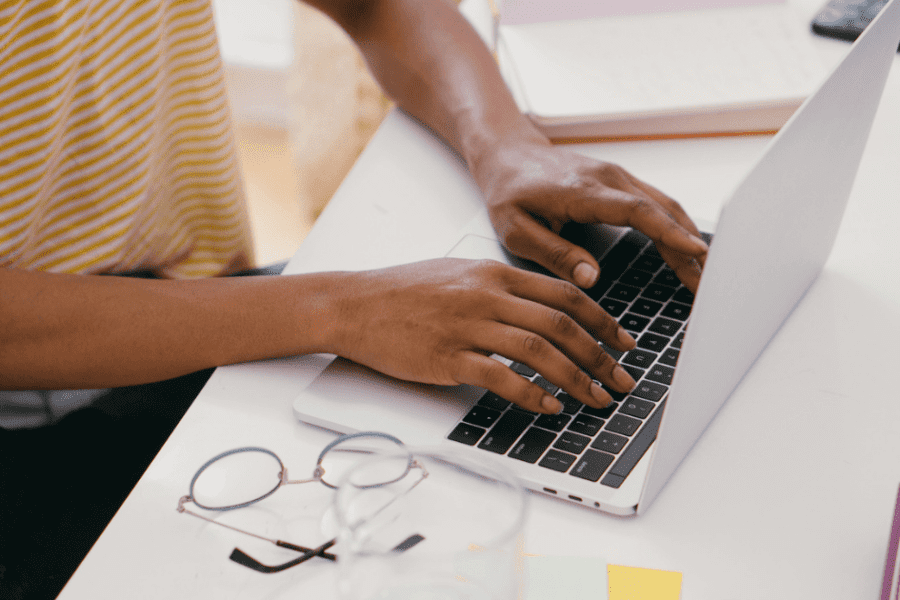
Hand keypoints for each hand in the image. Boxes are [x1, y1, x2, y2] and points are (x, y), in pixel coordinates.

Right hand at [328, 258, 637, 413]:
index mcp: (495, 273)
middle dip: (601, 356)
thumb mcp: (460, 274)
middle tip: (622, 380)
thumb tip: (545, 310)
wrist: (355, 305)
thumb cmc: (405, 292)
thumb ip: (503, 288)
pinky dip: (531, 394)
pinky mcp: (447, 357)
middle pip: (561, 324)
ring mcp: (467, 326)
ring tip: (596, 399)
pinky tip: (549, 407)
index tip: (625, 343)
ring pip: (538, 351)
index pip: (565, 295)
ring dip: (575, 379)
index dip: (603, 321)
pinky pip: (500, 377)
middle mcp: (487, 295)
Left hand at [475, 139, 708, 291]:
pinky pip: (656, 203)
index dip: (668, 233)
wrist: (507, 154)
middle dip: (689, 247)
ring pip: (665, 205)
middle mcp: (607, 179)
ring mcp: (617, 177)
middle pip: (662, 210)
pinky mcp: (619, 182)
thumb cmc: (508, 191)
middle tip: (709, 284)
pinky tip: (685, 250)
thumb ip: (553, 253)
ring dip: (688, 237)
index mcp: (583, 192)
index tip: (695, 254)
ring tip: (704, 274)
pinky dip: (675, 227)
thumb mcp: (515, 230)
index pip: (636, 211)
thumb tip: (591, 278)